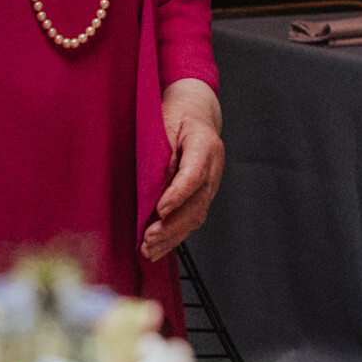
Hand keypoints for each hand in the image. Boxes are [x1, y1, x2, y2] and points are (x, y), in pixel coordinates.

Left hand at [142, 79, 225, 262]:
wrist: (194, 111)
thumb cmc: (175, 115)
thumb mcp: (164, 124)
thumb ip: (161, 152)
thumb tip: (154, 185)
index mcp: (205, 144)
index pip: (194, 175)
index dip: (178, 194)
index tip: (159, 210)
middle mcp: (214, 167)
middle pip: (197, 202)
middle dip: (173, 225)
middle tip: (148, 238)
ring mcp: (212, 183)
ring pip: (196, 215)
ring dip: (172, 236)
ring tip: (149, 250)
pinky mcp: (203, 195)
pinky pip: (192, 219)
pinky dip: (175, 236)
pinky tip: (157, 248)